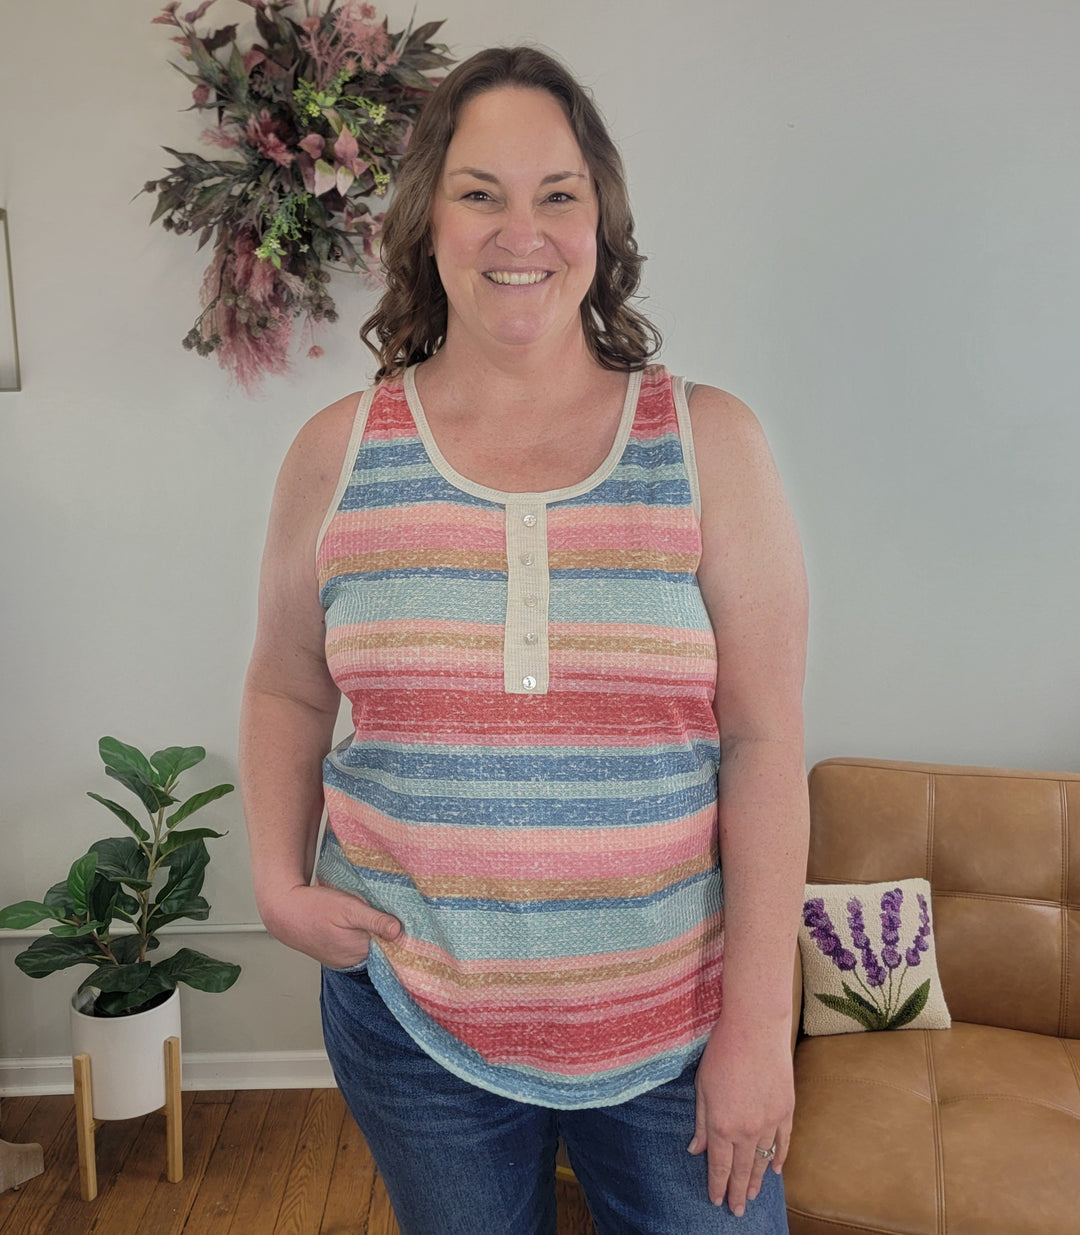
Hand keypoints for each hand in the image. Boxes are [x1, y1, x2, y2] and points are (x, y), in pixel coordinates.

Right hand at [259, 881, 401, 969]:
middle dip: (383, 930)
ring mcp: (341, 958)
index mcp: (359, 951)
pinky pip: (353, 945)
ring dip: (369, 931)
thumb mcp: (349, 908)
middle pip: (379, 945)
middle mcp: (351, 960)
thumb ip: (374, 920)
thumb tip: (398, 931)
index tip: (402, 919)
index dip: (397, 932)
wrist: (283, 911)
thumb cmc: (313, 908)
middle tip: (380, 910)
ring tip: (363, 913)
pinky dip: (356, 934)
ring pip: (366, 944)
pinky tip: (351, 921)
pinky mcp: (333, 953)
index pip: (390, 946)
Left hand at [687, 1015, 792, 1215]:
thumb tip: (695, 1149)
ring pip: (763, 1160)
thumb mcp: (701, 1087)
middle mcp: (746, 1130)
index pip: (718, 1165)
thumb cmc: (722, 1052)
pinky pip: (783, 1142)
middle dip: (737, 1192)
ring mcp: (769, 1121)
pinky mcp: (786, 1110)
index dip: (717, 1186)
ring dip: (757, 1181)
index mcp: (721, 1125)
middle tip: (736, 1210)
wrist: (755, 1028)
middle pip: (741, 1169)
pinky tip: (775, 1170)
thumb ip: (700, 1122)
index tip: (715, 1201)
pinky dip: (779, 1157)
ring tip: (752, 1196)